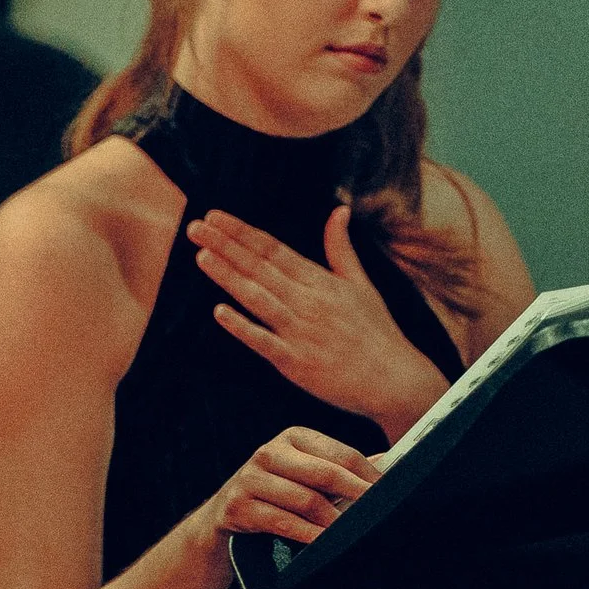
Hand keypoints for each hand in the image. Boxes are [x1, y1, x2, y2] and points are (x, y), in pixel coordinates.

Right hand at [178, 425, 378, 549]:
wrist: (226, 512)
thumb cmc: (277, 492)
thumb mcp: (305, 473)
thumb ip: (340, 469)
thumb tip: (388, 465)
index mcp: (293, 437)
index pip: (341, 454)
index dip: (369, 475)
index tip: (391, 493)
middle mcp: (269, 452)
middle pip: (325, 474)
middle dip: (357, 495)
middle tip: (379, 513)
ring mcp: (250, 478)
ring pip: (306, 501)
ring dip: (334, 521)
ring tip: (353, 533)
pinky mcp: (239, 506)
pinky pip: (283, 522)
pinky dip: (309, 534)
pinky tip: (324, 542)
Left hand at [188, 204, 449, 438]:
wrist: (393, 378)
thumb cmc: (375, 331)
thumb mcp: (361, 283)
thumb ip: (341, 248)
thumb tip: (339, 210)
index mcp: (319, 281)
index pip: (273, 249)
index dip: (242, 233)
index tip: (215, 217)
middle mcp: (307, 301)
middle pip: (260, 268)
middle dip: (225, 246)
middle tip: (195, 227)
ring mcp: (300, 331)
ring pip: (258, 298)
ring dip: (229, 277)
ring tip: (202, 256)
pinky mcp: (295, 362)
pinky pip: (264, 341)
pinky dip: (242, 327)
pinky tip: (219, 312)